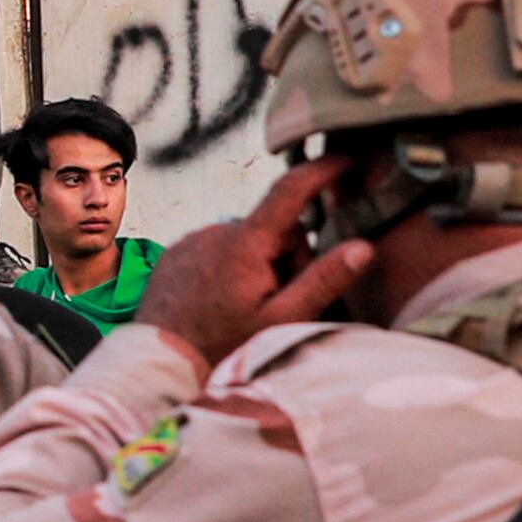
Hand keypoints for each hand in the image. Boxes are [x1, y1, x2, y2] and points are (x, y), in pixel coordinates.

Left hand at [134, 155, 374, 367]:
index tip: (347, 156)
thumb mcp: (282, 320)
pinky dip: (231, 269)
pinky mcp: (177, 254)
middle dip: (290, 257)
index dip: (323, 169)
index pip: (291, 189)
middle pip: (276, 229)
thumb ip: (323, 281)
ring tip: (248, 308)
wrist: (158, 365)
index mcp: (244, 242)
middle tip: (281, 300)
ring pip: (248, 241)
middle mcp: (215, 231)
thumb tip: (363, 248)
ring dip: (260, 265)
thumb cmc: (222, 348)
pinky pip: (218, 250)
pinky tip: (223, 302)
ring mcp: (192, 240)